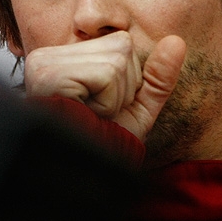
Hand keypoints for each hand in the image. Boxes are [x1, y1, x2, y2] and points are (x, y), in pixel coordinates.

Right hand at [23, 31, 185, 140]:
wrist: (78, 179)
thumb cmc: (102, 145)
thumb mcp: (137, 109)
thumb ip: (157, 77)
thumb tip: (177, 41)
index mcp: (63, 58)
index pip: (121, 42)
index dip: (126, 81)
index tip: (102, 107)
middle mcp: (48, 55)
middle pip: (121, 47)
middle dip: (122, 88)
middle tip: (96, 114)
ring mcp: (45, 63)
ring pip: (117, 61)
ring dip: (115, 98)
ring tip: (89, 116)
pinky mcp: (49, 75)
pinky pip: (107, 75)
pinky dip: (108, 103)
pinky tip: (83, 116)